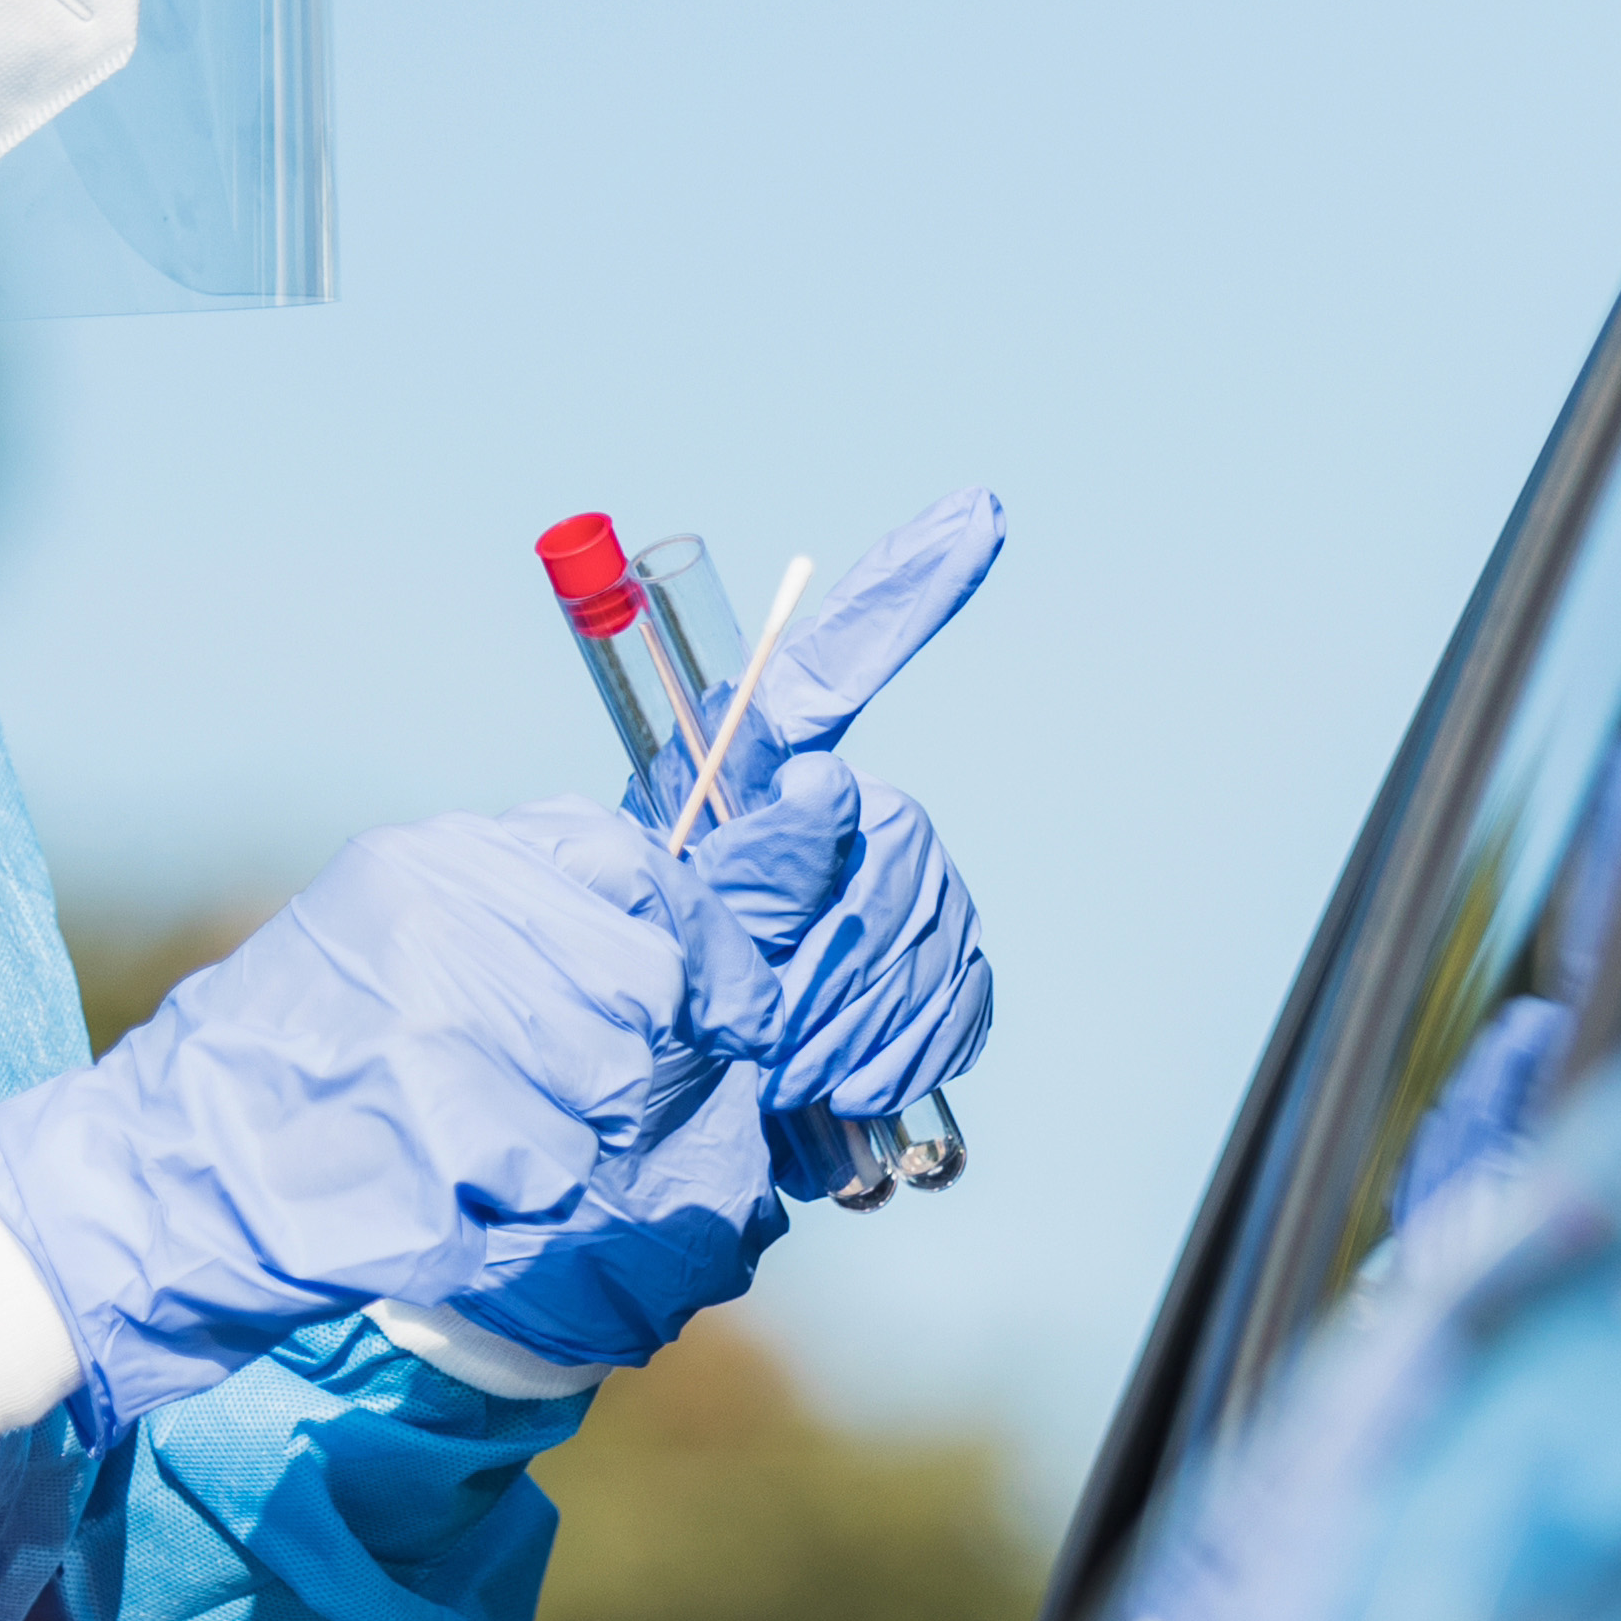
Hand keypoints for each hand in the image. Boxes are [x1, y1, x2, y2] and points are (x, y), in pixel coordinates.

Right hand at [0, 802, 785, 1424]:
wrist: (157, 1179)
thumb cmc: (284, 1070)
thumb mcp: (385, 943)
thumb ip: (515, 926)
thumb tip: (666, 960)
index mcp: (434, 864)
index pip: (629, 865)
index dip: (699, 943)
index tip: (725, 1007)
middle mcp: (441, 924)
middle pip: (642, 983)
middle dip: (638, 1058)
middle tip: (581, 1107)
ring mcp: (436, 1025)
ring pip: (611, 1085)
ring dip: (580, 1141)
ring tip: (484, 1154)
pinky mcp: (434, 1133)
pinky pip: (556, 1175)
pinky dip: (525, 1204)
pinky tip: (454, 1199)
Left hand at [658, 493, 1000, 1124]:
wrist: (654, 1105)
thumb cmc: (643, 988)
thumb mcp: (668, 921)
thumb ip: (748, 862)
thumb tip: (826, 790)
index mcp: (753, 776)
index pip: (835, 667)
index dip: (904, 590)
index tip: (977, 515)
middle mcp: (835, 815)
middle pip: (903, 846)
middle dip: (847, 952)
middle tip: (776, 1037)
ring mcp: (889, 888)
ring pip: (935, 927)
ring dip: (866, 1017)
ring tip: (793, 1072)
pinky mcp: (925, 968)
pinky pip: (961, 993)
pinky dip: (910, 1046)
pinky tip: (854, 1086)